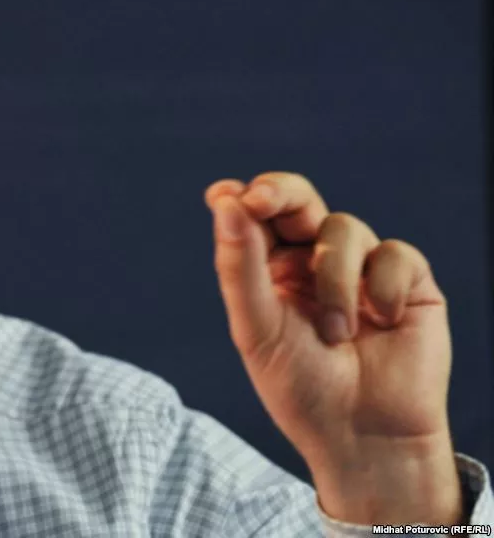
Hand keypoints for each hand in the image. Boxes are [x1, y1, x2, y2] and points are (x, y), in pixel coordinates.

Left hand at [205, 172, 460, 524]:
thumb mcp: (257, 329)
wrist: (363, 437)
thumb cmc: (301, 387)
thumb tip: (226, 200)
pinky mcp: (406, 280)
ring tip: (336, 334)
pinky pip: (393, 253)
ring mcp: (360, 266)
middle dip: (278, 193)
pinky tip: (383, 322)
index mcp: (269, 268)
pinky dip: (383, 287)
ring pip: (342, 228)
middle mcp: (311, 259)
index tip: (225, 196)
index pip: (254, 215)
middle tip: (260, 200)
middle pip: (297, 199)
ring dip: (334, 280)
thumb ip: (240, 266)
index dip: (241, 197)